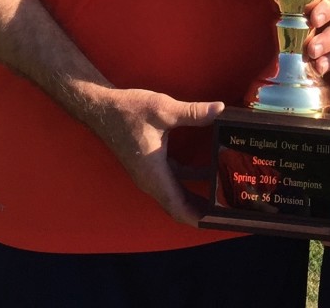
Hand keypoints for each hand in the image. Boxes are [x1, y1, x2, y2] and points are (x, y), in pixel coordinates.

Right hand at [94, 87, 224, 226]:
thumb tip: (220, 109)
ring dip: (196, 198)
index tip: (217, 221)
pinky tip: (206, 171)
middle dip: (202, 211)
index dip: (198, 218)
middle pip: (178, 205)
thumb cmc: (128, 111)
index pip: (178, 207)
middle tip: (227, 211)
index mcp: (154, 173)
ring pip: (175, 194)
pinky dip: (188, 182)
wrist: (102, 108)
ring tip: (220, 195)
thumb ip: (193, 112)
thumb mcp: (163, 110)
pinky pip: (172, 181)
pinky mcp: (150, 165)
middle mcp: (150, 179)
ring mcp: (149, 174)